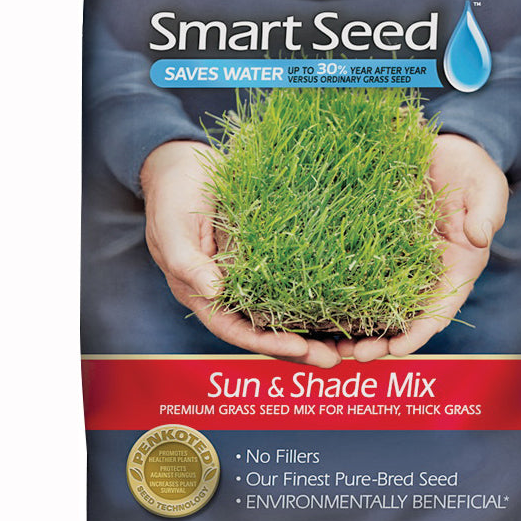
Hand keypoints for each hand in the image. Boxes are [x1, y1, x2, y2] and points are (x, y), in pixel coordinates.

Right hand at [140, 140, 341, 367]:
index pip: (237, 329)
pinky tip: (341, 301)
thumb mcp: (173, 228)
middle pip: (265, 330)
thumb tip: (214, 292)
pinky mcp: (263, 255)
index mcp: (201, 293)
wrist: (182, 162)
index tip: (302, 348)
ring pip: (282, 311)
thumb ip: (188, 263)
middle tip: (336, 358)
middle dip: (299, 348)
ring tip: (347, 342)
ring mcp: (247, 274)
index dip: (269, 343)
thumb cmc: (173, 194)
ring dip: (312, 328)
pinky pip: (289, 281)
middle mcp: (227, 290)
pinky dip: (312, 294)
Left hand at [336, 133, 509, 361]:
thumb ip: (486, 214)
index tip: (395, 351)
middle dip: (379, 340)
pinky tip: (317, 301)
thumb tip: (478, 238)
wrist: (447, 148)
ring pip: (376, 302)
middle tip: (351, 354)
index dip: (417, 334)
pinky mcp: (378, 243)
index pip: (438, 311)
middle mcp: (427, 271)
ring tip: (329, 342)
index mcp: (457, 268)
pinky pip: (359, 271)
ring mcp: (400, 260)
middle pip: (402, 316)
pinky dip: (342, 291)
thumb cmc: (473, 170)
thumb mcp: (487, 188)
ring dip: (355, 324)